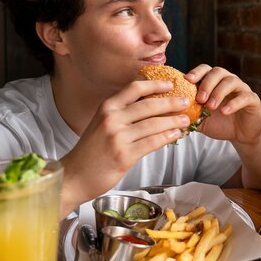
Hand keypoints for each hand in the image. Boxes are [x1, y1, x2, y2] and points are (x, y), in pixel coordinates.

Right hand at [59, 79, 191, 213]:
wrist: (74, 176)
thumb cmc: (91, 150)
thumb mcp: (101, 123)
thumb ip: (122, 113)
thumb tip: (151, 105)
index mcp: (106, 107)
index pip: (134, 88)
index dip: (155, 84)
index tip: (170, 84)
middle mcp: (111, 119)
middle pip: (148, 105)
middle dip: (171, 102)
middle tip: (185, 102)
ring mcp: (117, 137)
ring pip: (153, 124)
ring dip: (173, 121)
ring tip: (185, 120)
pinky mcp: (124, 155)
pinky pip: (152, 143)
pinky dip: (167, 137)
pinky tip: (175, 135)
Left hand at [186, 64, 260, 146]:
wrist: (240, 136)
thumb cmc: (219, 124)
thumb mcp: (200, 119)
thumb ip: (187, 113)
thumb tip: (167, 113)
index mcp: (215, 82)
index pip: (205, 69)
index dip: (196, 72)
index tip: (187, 80)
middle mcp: (228, 81)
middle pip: (218, 72)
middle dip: (207, 83)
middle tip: (199, 99)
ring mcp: (242, 89)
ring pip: (231, 81)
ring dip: (219, 92)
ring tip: (210, 107)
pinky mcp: (253, 100)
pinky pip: (244, 97)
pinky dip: (234, 103)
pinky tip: (224, 111)